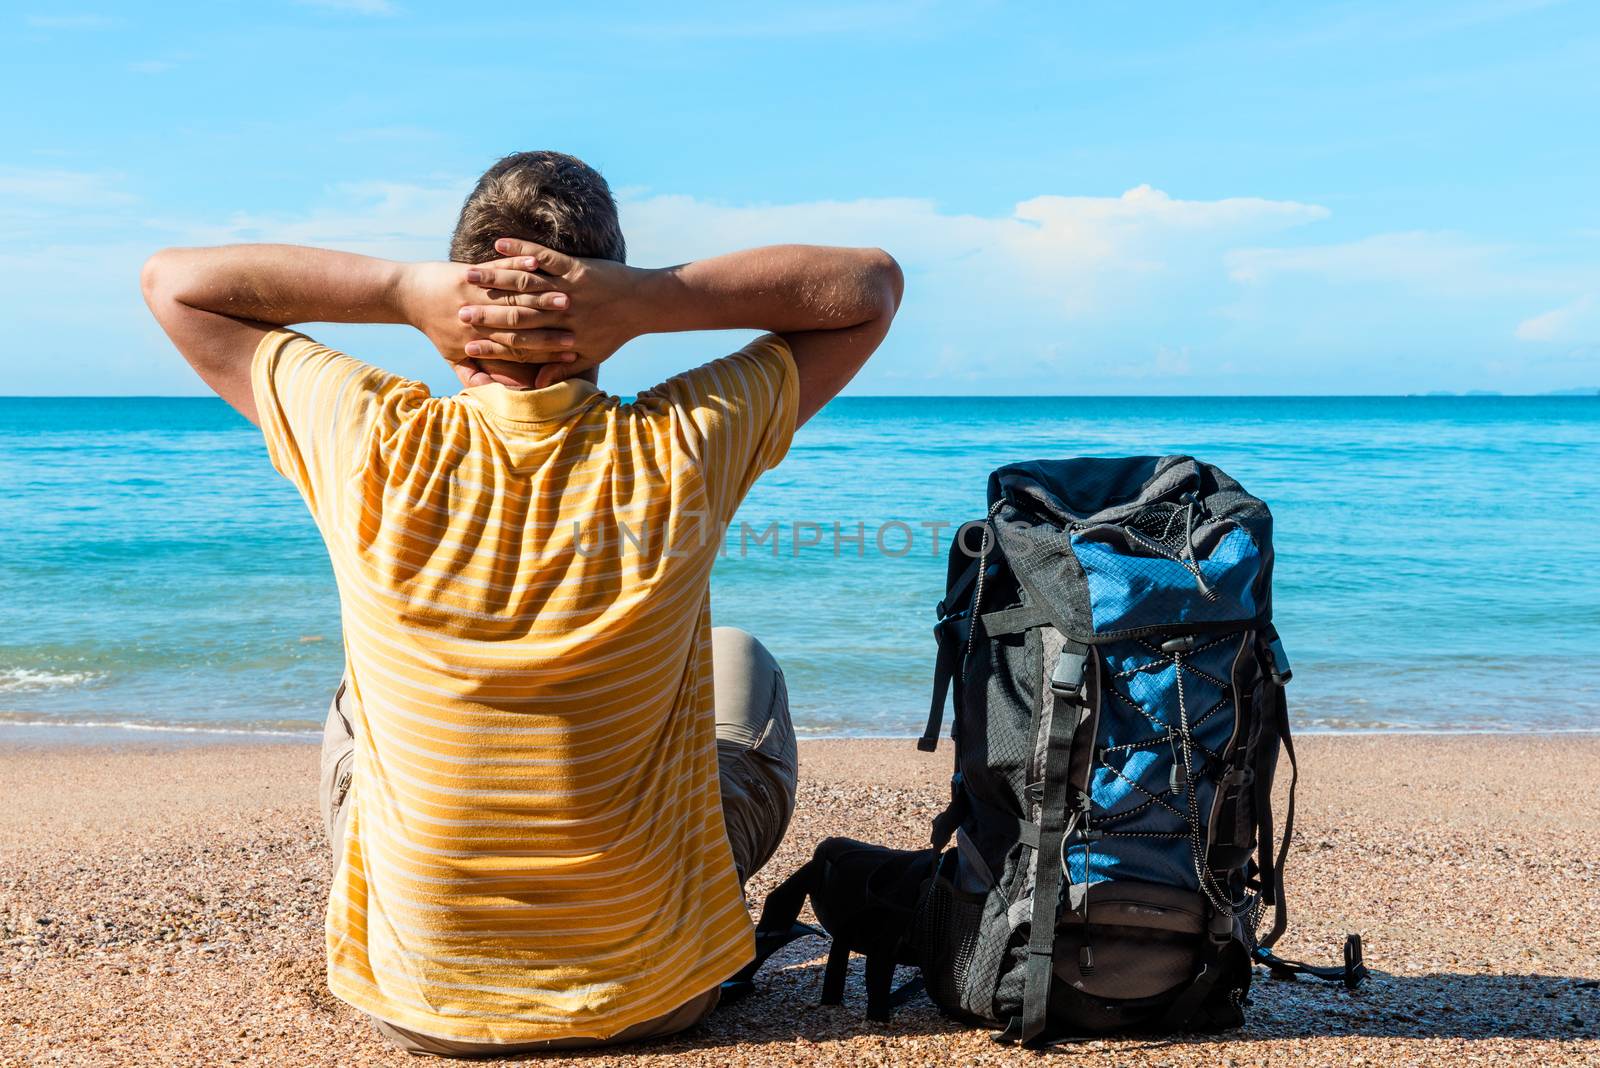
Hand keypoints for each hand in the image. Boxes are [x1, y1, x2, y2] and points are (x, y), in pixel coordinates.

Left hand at [394, 260, 577, 387]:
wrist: (408, 296)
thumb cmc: (435, 328)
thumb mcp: (451, 358)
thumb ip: (474, 377)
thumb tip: (493, 393)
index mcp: (478, 341)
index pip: (519, 348)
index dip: (546, 350)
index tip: (571, 349)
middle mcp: (477, 319)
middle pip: (520, 320)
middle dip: (550, 322)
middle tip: (576, 324)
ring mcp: (473, 293)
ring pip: (512, 294)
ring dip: (540, 292)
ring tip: (565, 294)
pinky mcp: (468, 273)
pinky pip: (498, 266)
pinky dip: (518, 262)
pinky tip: (537, 263)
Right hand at [453, 238, 652, 387]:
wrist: (645, 303)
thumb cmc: (617, 331)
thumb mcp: (592, 356)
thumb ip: (562, 371)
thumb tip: (536, 387)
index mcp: (562, 339)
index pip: (520, 345)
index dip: (492, 345)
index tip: (467, 344)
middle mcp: (561, 317)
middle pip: (515, 316)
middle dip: (484, 314)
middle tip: (456, 312)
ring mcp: (568, 289)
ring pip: (525, 285)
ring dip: (495, 278)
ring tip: (468, 275)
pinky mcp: (575, 268)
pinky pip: (543, 258)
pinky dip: (521, 250)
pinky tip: (499, 243)